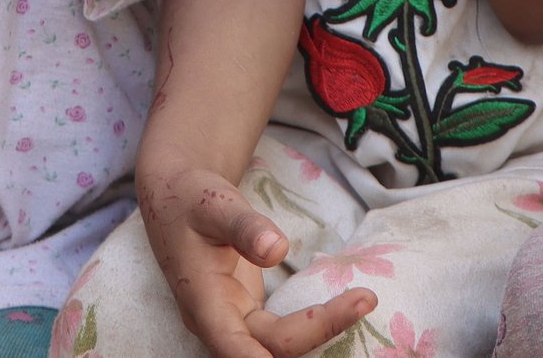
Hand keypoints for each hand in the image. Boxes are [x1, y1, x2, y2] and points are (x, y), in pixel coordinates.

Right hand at [136, 160, 373, 357]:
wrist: (177, 200)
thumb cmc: (191, 199)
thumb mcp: (214, 203)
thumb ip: (244, 226)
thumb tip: (277, 250)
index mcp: (203, 300)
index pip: (233, 346)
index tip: (303, 349)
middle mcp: (217, 321)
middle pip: (269, 347)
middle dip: (319, 329)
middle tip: (365, 298)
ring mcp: (233, 322)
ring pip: (278, 345)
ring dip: (320, 330)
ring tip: (363, 301)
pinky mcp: (248, 315)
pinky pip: (281, 335)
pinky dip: (312, 325)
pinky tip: (342, 309)